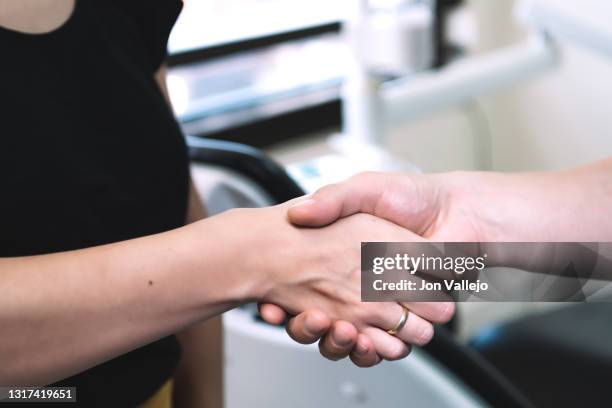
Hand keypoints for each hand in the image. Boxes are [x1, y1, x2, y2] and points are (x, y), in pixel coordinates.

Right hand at [260, 172, 480, 364]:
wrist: (461, 211)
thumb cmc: (413, 196)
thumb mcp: (364, 189)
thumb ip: (332, 199)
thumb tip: (298, 213)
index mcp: (346, 257)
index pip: (304, 286)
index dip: (285, 300)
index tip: (274, 304)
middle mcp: (360, 283)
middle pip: (322, 319)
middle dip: (310, 326)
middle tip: (310, 317)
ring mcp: (383, 302)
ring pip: (350, 338)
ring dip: (340, 341)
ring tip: (337, 328)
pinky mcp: (408, 317)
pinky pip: (384, 345)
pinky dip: (373, 350)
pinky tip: (365, 340)